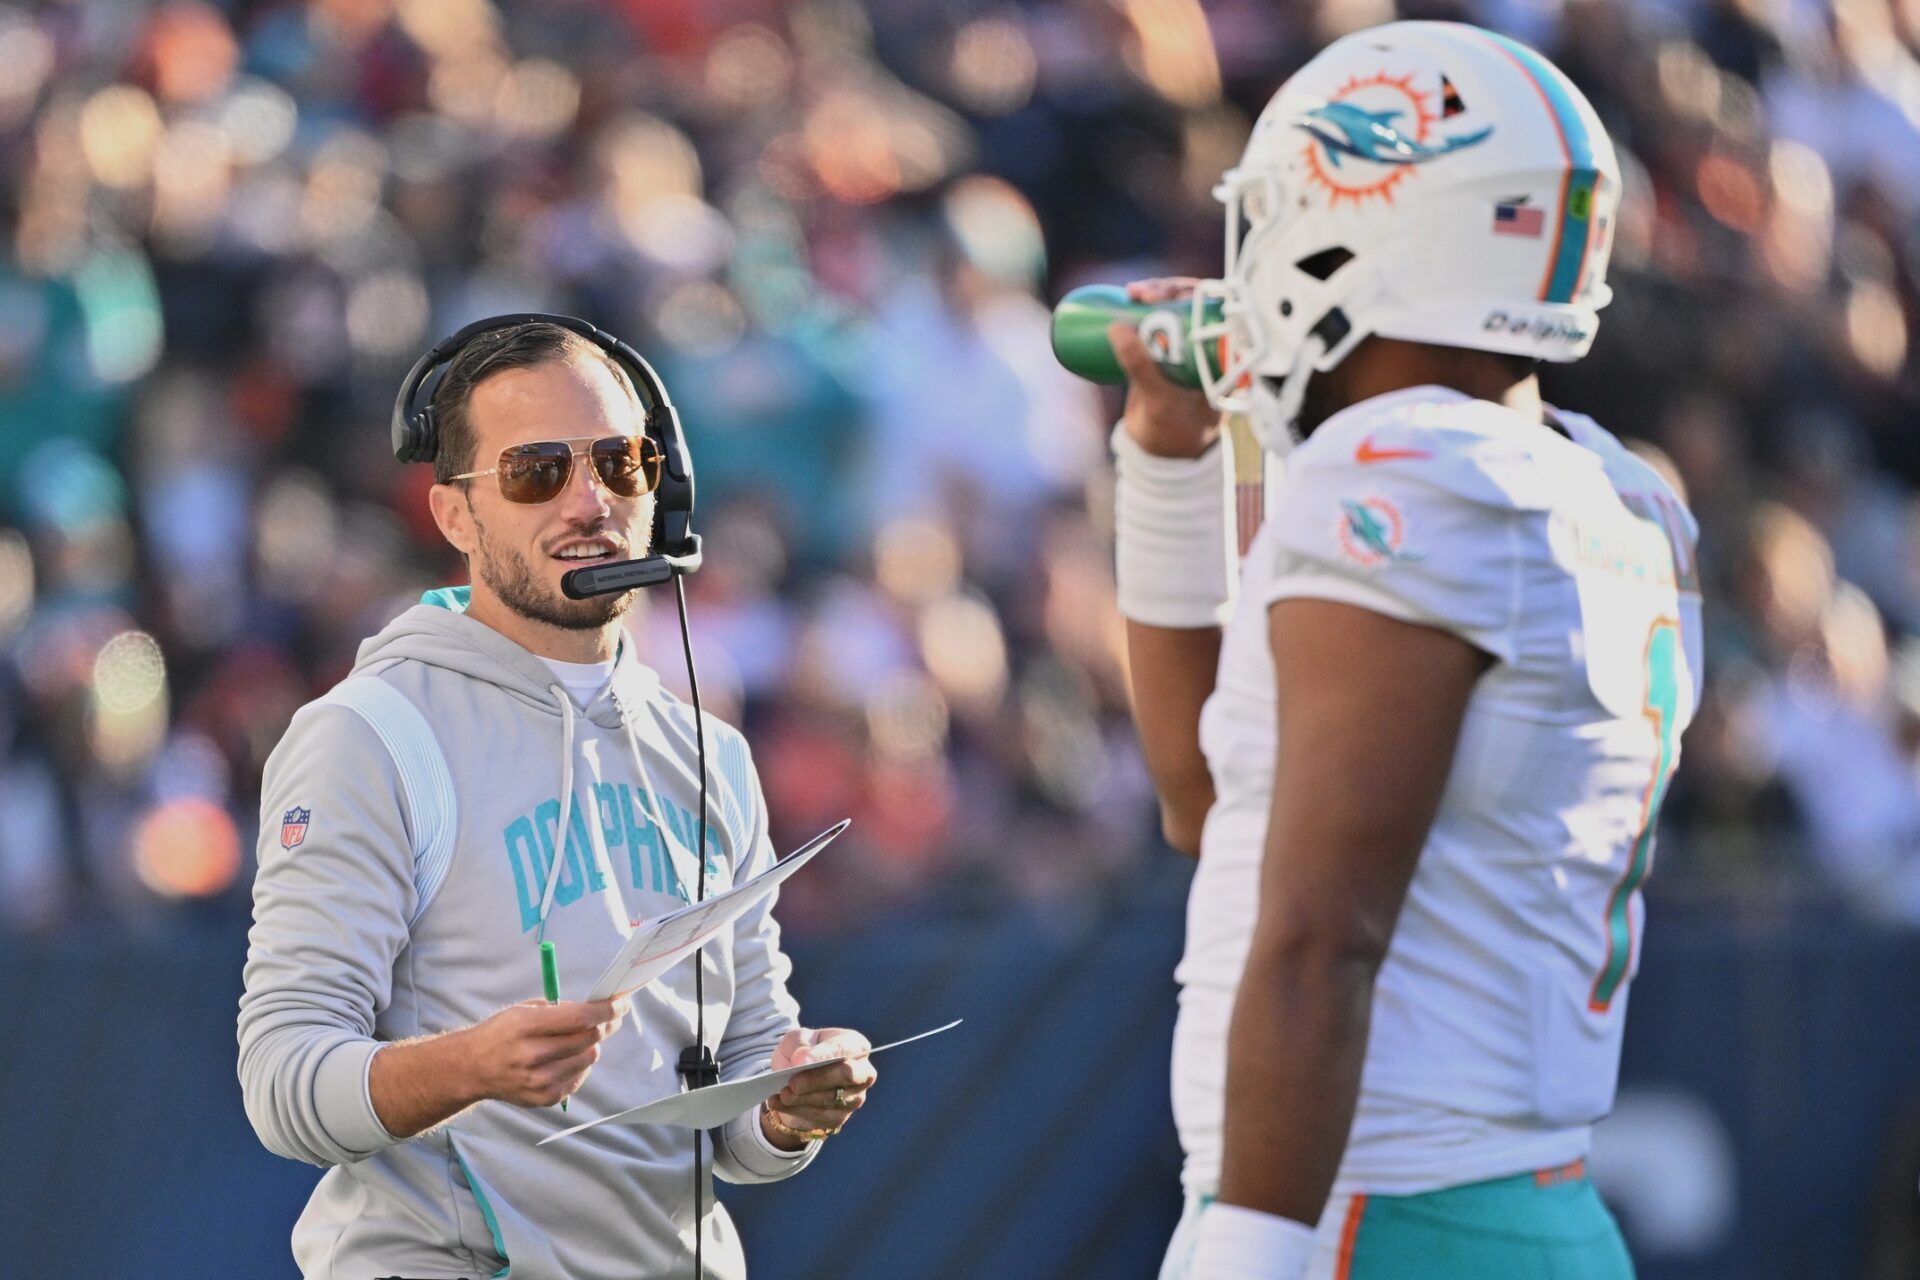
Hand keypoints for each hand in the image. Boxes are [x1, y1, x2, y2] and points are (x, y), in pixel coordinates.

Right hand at [462, 997, 627, 1107]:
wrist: (472, 1068)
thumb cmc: (501, 1033)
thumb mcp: (523, 1010)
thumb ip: (560, 1010)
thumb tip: (598, 1009)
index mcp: (528, 1026)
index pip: (581, 1018)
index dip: (607, 1010)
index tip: (621, 1003)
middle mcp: (534, 1055)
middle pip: (590, 1039)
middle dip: (604, 1025)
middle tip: (608, 1018)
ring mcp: (541, 1080)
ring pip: (589, 1058)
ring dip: (591, 1045)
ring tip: (578, 1039)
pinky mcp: (546, 1098)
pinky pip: (580, 1077)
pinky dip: (580, 1064)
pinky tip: (565, 1058)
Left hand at [761, 1027, 875, 1148]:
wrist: (796, 1081)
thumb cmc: (802, 1053)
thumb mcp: (796, 1039)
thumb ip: (799, 1042)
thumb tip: (801, 1058)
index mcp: (855, 1045)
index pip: (844, 1048)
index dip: (824, 1053)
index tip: (802, 1060)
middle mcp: (862, 1072)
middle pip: (846, 1075)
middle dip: (816, 1079)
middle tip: (792, 1082)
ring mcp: (854, 1098)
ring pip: (830, 1099)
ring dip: (802, 1098)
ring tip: (782, 1093)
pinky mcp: (840, 1118)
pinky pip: (819, 1117)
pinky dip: (795, 1110)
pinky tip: (778, 1103)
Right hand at [1110, 277, 1221, 459]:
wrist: (1161, 452)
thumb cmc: (1174, 431)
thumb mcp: (1159, 399)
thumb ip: (1140, 367)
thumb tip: (1116, 329)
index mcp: (1223, 359)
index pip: (1216, 314)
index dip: (1196, 297)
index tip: (1171, 293)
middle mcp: (1208, 349)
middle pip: (1192, 306)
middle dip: (1168, 291)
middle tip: (1142, 293)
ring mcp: (1185, 349)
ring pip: (1172, 310)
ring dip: (1153, 295)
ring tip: (1132, 293)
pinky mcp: (1165, 351)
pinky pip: (1156, 322)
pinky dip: (1142, 308)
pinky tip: (1128, 298)